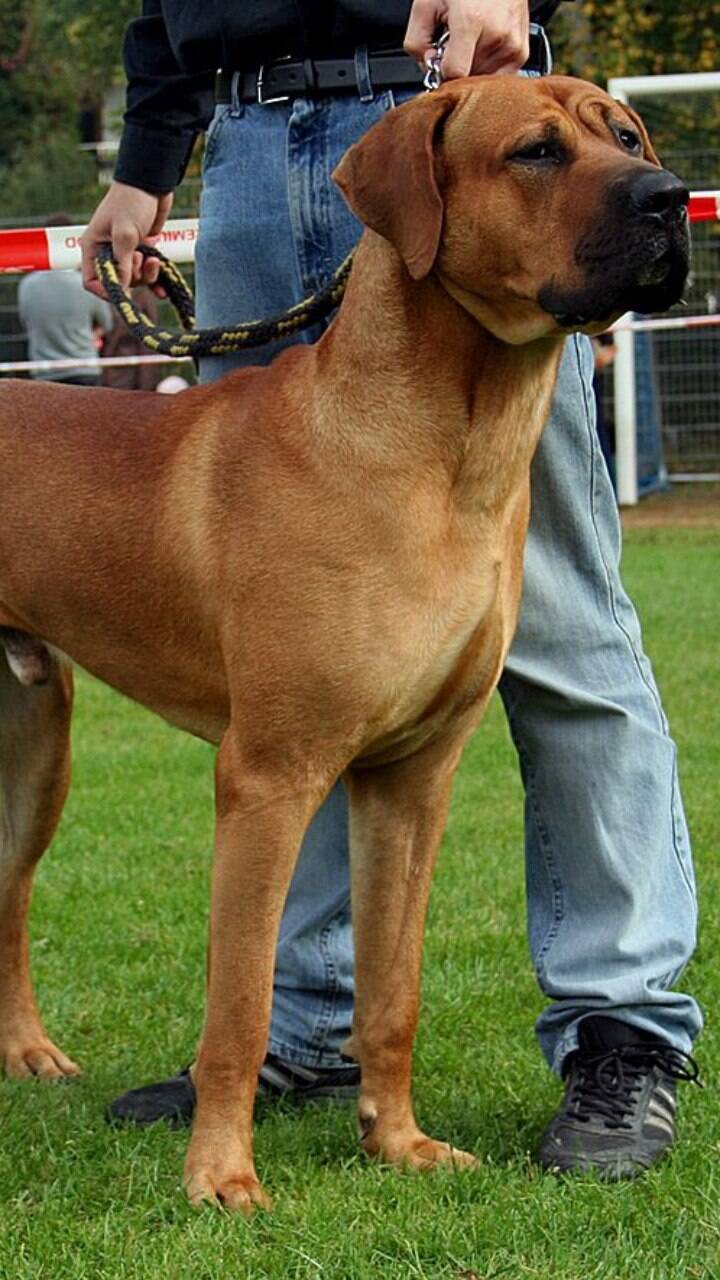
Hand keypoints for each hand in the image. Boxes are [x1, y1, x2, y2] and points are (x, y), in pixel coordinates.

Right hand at [80, 182, 173, 298]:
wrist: (152, 182)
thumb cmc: (131, 201)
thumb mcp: (125, 233)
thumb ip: (123, 263)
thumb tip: (122, 289)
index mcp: (94, 247)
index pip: (92, 281)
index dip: (104, 290)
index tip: (122, 290)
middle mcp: (108, 252)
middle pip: (118, 283)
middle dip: (132, 277)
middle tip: (140, 258)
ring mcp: (126, 252)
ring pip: (136, 279)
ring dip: (147, 275)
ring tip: (153, 259)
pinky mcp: (143, 250)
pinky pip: (148, 273)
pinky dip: (156, 280)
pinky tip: (163, 289)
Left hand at [404, 0, 529, 79]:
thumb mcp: (427, 1)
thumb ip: (417, 40)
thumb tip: (427, 65)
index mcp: (471, 21)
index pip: (454, 73)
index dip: (440, 72)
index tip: (438, 60)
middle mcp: (497, 35)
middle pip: (468, 78)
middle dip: (456, 67)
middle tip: (454, 43)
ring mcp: (512, 45)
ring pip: (481, 79)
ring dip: (471, 67)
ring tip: (470, 39)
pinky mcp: (520, 52)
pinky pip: (497, 76)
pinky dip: (486, 67)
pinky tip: (481, 46)